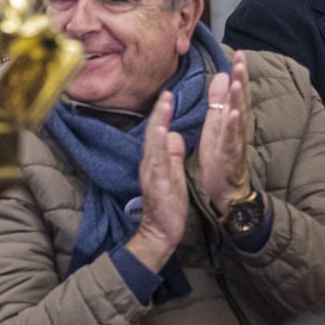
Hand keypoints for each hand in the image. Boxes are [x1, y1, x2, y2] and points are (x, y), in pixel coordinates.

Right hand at [126, 90, 189, 271]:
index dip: (163, 114)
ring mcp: (152, 172)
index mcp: (156, 160)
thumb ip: (172, 154)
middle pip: (153, 132)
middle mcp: (150, 163)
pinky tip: (161, 131)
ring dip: (158, 122)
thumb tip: (173, 134)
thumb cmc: (167, 204)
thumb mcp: (172, 173)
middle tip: (166, 92)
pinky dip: (157, 144)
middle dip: (160, 111)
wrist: (161, 231)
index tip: (169, 95)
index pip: (159, 133)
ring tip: (164, 103)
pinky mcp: (156, 182)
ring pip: (153, 143)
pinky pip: (156, 160)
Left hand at [200, 51, 253, 218]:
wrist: (223, 189)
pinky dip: (233, 127)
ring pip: (238, 118)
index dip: (239, 74)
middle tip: (242, 60)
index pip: (237, 93)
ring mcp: (234, 142)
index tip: (239, 54)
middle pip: (241, 100)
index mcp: (231, 120)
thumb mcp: (216, 123)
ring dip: (239, 99)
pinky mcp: (228, 157)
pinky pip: (231, 140)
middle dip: (242, 80)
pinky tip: (233, 115)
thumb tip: (223, 75)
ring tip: (238, 81)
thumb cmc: (220, 155)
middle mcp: (236, 128)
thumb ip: (220, 100)